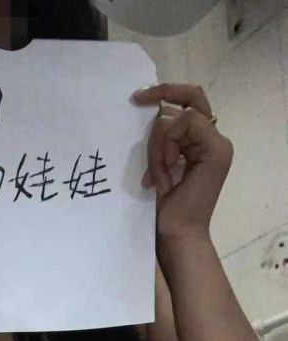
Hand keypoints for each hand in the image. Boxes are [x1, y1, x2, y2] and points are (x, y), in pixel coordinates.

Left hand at [131, 83, 233, 240]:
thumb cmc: (164, 210)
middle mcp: (213, 139)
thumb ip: (160, 140)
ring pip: (180, 115)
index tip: (136, 99)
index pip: (187, 104)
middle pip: (193, 95)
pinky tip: (165, 171)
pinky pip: (185, 124)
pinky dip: (166, 146)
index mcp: (201, 143)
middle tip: (136, 97)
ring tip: (156, 173)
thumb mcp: (158, 165)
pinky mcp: (217, 150)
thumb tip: (151, 112)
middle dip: (163, 92)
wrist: (176, 234)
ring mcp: (218, 144)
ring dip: (158, 143)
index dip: (164, 96)